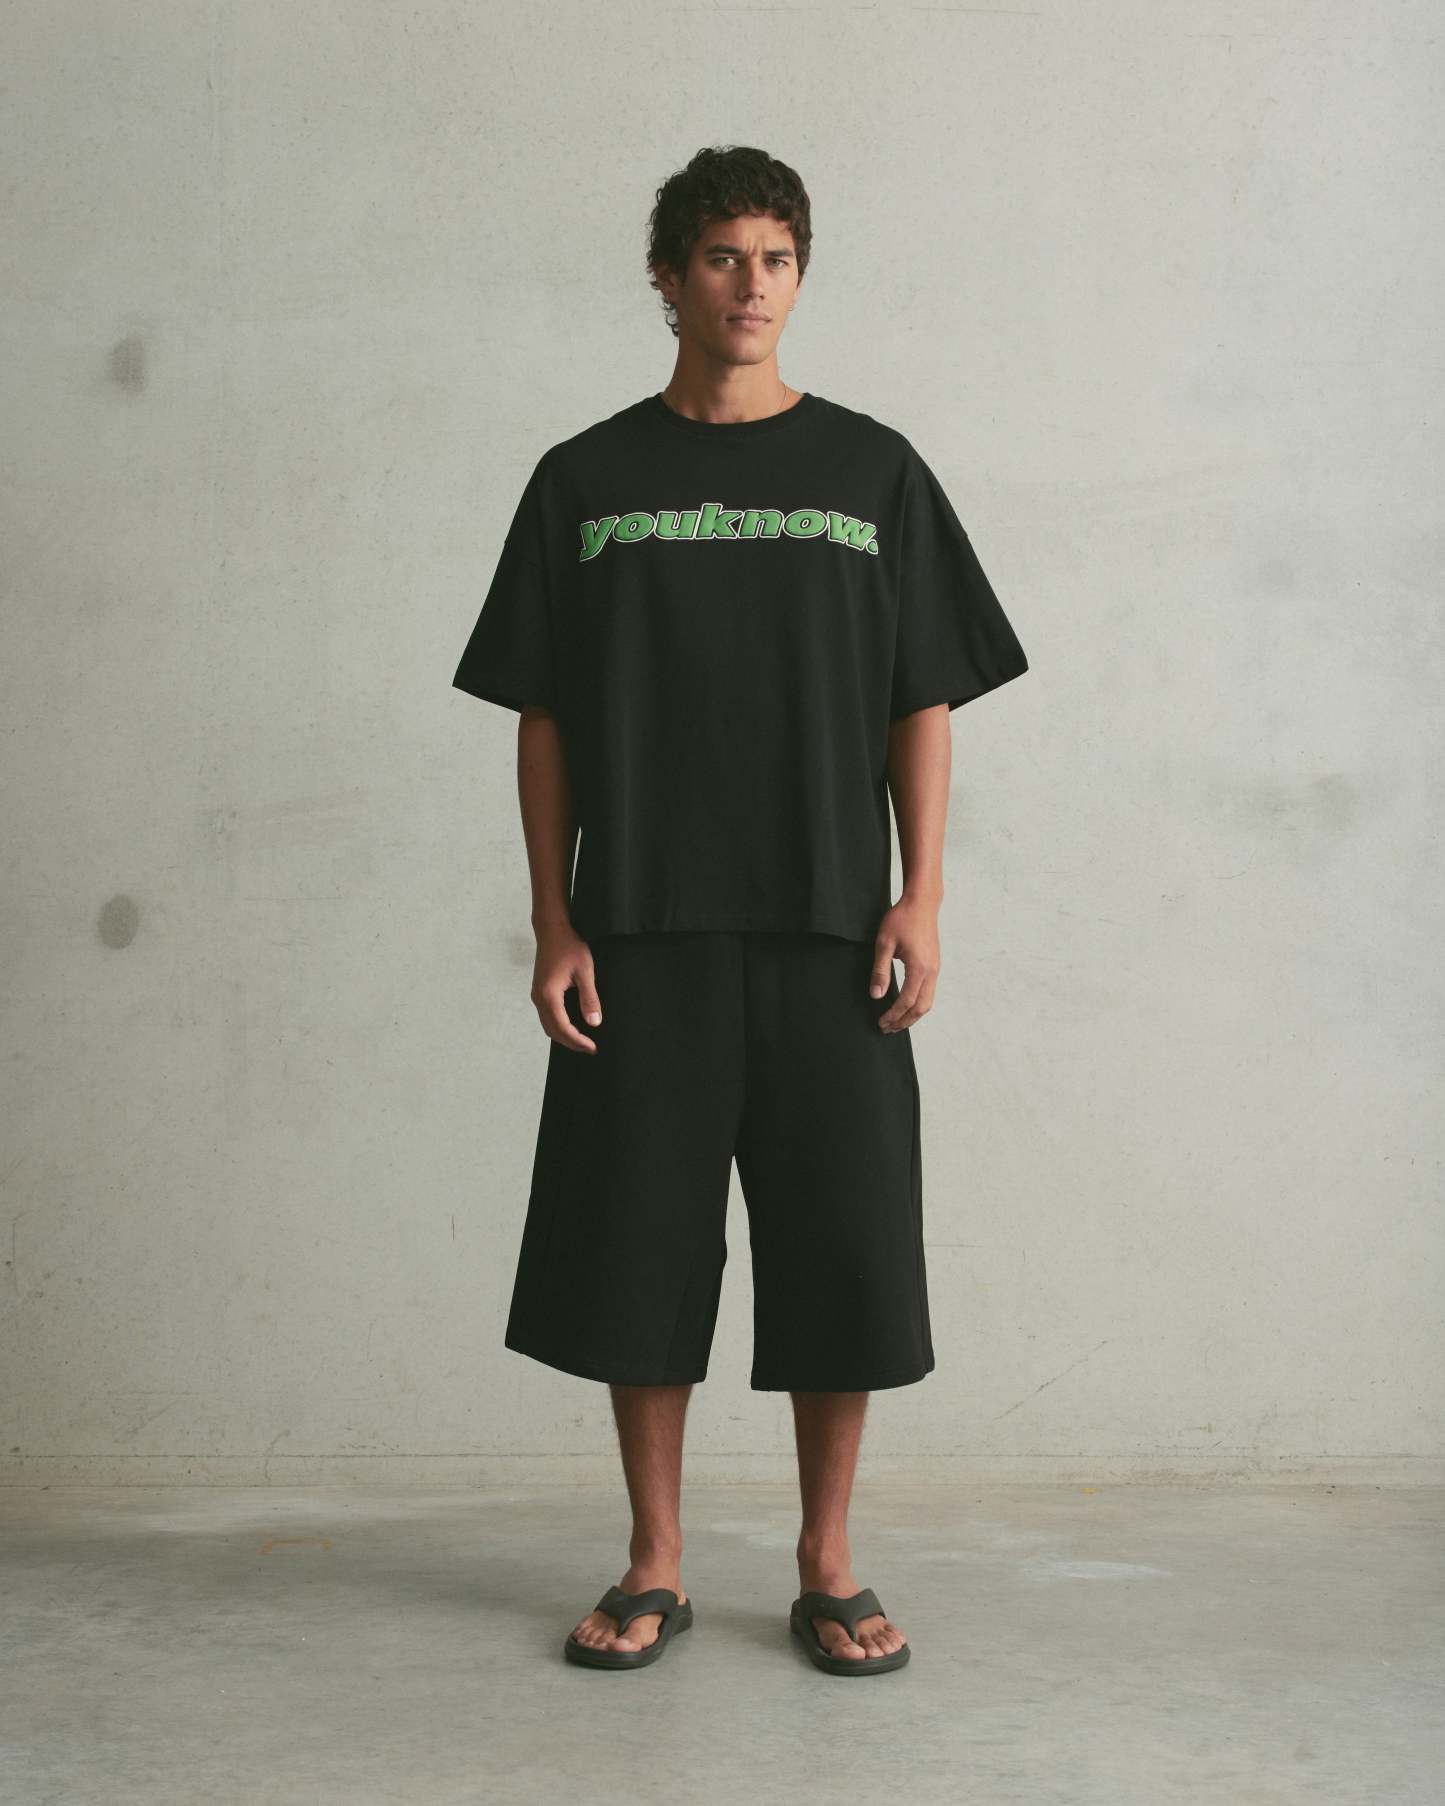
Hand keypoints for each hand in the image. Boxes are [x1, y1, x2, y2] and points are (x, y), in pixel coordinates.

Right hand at [531, 922, 602, 1052]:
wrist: (552, 930)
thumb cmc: (569, 946)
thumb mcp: (585, 971)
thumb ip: (589, 998)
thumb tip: (594, 1023)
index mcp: (549, 995)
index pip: (563, 1028)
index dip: (578, 1041)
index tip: (593, 1047)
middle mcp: (539, 998)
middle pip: (553, 1031)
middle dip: (571, 1042)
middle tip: (590, 1048)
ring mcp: (537, 995)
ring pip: (548, 1025)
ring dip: (564, 1035)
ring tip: (583, 1040)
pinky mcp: (539, 991)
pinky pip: (547, 1016)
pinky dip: (558, 1025)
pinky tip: (572, 1025)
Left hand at [869, 898, 939, 1032]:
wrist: (921, 903)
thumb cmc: (901, 919)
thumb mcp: (884, 944)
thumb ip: (880, 971)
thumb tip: (876, 995)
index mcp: (919, 968)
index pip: (906, 1001)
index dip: (893, 1015)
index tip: (881, 1023)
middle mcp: (931, 971)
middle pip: (921, 1007)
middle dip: (904, 1021)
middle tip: (887, 1028)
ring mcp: (935, 968)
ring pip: (928, 1002)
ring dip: (912, 1015)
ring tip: (896, 1022)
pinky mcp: (934, 964)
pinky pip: (929, 992)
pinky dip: (918, 1004)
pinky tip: (906, 1005)